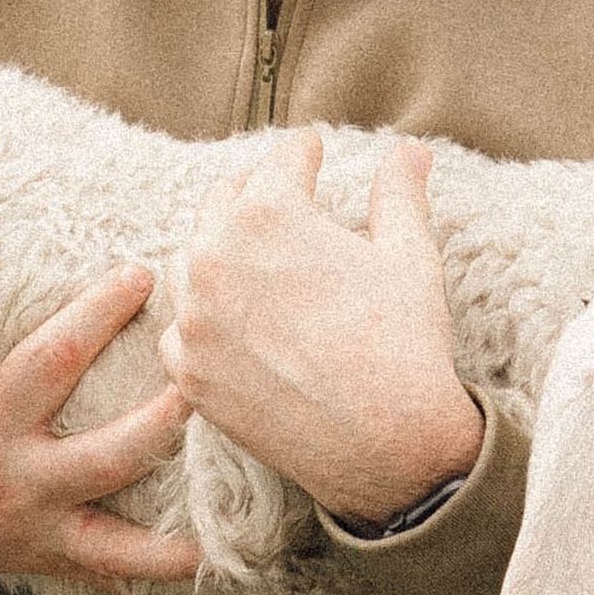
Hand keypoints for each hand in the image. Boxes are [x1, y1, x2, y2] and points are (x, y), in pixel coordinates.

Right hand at [0, 254, 200, 589]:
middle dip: (165, 420)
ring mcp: (34, 530)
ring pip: (119, 540)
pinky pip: (106, 572)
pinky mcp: (43, 558)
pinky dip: (151, 568)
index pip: (54, 361)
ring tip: (233, 507)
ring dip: (175, 530)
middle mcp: (15, 483)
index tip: (143, 273)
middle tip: (211, 378)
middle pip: (112, 456)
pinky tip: (202, 557)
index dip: (100, 315)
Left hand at [159, 131, 483, 528]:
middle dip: (253, 194)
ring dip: (218, 251)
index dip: (303, 153)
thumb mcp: (409, 256)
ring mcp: (194, 319)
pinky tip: (230, 321)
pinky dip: (203, 320)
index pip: (279, 164)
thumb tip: (412, 151)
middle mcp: (214, 258)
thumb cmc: (405, 344)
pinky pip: (182, 329)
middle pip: (222, 203)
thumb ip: (399, 195)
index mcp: (266, 215)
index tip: (311, 149)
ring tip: (249, 256)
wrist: (388, 445)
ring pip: (190, 262)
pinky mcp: (188, 372)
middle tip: (277, 194)